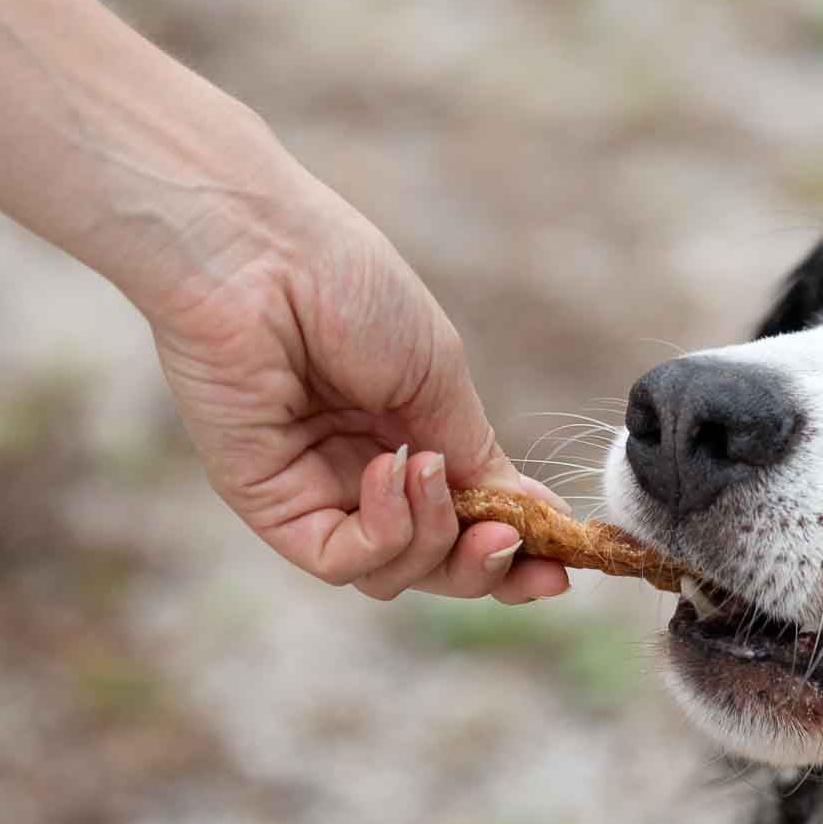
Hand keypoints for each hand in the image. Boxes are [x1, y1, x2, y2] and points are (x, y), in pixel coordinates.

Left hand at [147, 178, 569, 602]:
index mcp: (406, 433)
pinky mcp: (270, 503)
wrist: (259, 251)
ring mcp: (315, 489)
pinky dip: (383, 532)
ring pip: (391, 572)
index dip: (515, 551)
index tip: (563, 563)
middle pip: (433, 562)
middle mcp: (361, 471)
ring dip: (432, 535)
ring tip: (427, 466)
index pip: (466, 518)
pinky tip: (391, 471)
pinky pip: (341, 560)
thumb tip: (526, 517)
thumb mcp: (439, 376)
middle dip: (482, 566)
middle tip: (510, 540)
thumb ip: (477, 456)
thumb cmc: (348, 286)